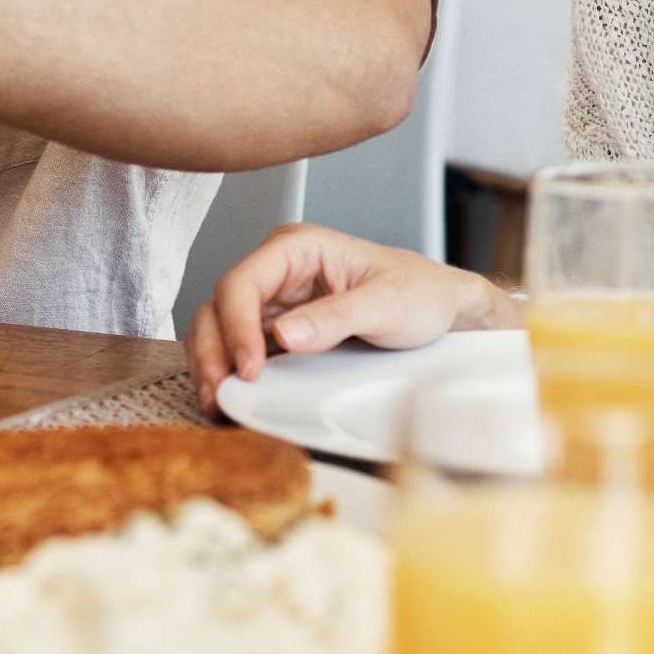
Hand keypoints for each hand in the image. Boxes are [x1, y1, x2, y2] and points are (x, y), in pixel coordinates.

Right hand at [185, 223, 516, 411]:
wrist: (441, 311)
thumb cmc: (419, 293)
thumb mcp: (386, 304)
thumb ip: (336, 317)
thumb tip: (282, 335)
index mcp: (297, 248)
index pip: (242, 282)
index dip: (235, 327)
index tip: (248, 368)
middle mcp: (277, 272)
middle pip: (219, 306)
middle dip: (213, 351)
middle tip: (220, 395)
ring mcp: (274, 303)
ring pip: (218, 329)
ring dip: (212, 365)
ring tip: (219, 404)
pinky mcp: (276, 333)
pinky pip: (237, 349)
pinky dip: (227, 373)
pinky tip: (231, 400)